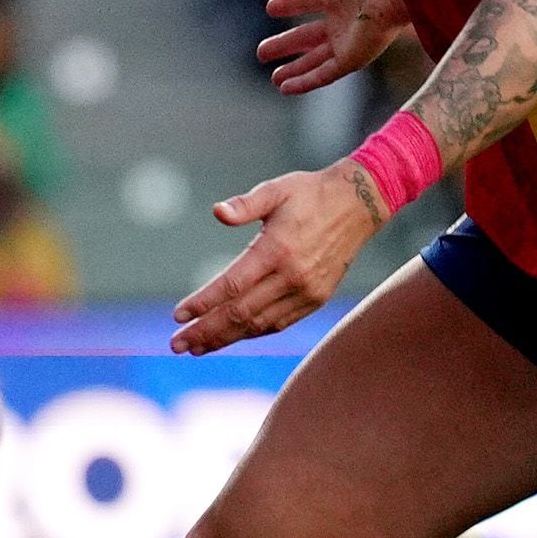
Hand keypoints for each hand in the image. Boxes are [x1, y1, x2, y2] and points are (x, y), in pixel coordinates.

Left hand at [170, 163, 381, 354]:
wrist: (360, 205)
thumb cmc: (310, 193)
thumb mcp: (276, 189)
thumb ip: (245, 204)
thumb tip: (217, 212)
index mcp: (277, 249)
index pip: (232, 285)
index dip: (203, 303)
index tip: (178, 315)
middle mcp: (292, 276)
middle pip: (240, 313)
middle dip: (206, 331)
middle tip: (177, 344)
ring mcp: (306, 292)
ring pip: (258, 324)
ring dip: (225, 338)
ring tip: (196, 347)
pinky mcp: (316, 299)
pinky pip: (278, 323)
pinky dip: (252, 333)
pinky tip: (231, 337)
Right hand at [254, 0, 409, 93]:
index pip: (309, 1)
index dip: (291, 4)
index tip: (270, 8)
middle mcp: (342, 20)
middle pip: (308, 37)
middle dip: (285, 44)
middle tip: (262, 52)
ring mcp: (346, 42)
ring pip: (314, 60)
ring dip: (294, 70)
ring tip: (274, 79)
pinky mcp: (352, 59)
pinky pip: (324, 74)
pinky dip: (305, 82)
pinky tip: (285, 88)